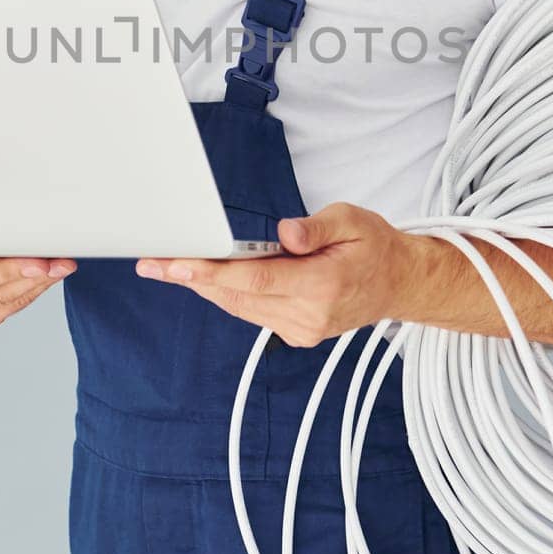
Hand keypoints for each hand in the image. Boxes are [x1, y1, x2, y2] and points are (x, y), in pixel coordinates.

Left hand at [135, 202, 426, 347]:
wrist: (399, 284)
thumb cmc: (375, 247)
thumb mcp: (354, 220)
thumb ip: (317, 227)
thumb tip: (284, 233)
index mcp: (322, 286)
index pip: (255, 279)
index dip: (212, 272)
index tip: (177, 264)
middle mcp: (309, 315)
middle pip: (238, 296)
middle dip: (193, 278)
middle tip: (153, 264)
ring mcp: (302, 329)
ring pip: (240, 307)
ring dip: (205, 287)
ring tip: (168, 268)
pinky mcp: (297, 333)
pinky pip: (251, 312)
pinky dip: (228, 294)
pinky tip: (206, 278)